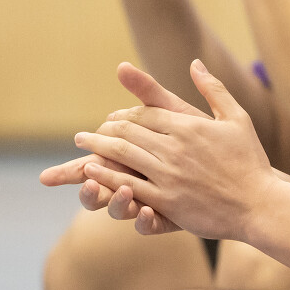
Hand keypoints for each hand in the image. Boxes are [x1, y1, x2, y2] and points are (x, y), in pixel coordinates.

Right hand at [39, 62, 210, 234]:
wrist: (237, 168)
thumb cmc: (200, 135)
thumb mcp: (174, 112)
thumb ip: (148, 92)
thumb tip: (121, 65)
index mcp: (129, 157)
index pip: (92, 162)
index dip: (72, 169)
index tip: (53, 172)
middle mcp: (133, 181)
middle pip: (98, 191)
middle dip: (88, 192)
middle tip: (85, 186)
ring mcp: (149, 200)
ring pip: (121, 208)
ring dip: (116, 204)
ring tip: (123, 193)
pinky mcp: (169, 217)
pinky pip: (151, 225)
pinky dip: (146, 222)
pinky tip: (149, 214)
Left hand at [74, 61, 277, 242]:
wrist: (259, 204)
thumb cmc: (250, 161)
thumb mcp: (236, 117)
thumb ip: (213, 88)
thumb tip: (195, 63)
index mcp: (189, 126)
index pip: (146, 113)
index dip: (124, 115)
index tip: (111, 118)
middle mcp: (174, 147)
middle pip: (128, 131)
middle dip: (103, 131)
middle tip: (85, 134)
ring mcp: (168, 175)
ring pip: (122, 155)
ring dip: (97, 149)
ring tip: (82, 147)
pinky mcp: (166, 201)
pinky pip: (128, 186)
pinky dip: (106, 177)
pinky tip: (92, 173)